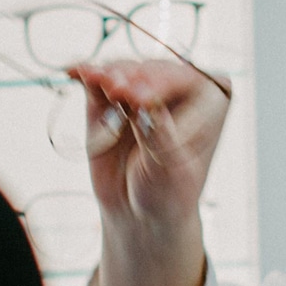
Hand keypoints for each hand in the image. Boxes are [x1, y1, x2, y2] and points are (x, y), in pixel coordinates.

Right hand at [69, 58, 229, 234]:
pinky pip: (98, 80)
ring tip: (93, 79)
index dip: (159, 86)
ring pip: (122, 71)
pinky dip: (86, 76)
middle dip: (128, 80)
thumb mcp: (169, 167)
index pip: (184, 81)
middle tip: (111, 88)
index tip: (137, 97)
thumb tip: (143, 103)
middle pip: (150, 72)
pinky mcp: (110, 94)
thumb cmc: (168, 192)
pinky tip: (75, 71)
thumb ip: (157, 133)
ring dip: (106, 76)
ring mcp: (142, 87)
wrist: (139, 213)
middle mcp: (178, 85)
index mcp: (210, 97)